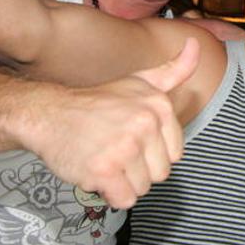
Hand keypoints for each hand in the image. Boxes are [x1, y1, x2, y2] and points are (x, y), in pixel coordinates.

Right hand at [24, 37, 199, 208]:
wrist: (48, 113)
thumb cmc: (96, 102)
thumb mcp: (140, 81)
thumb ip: (174, 69)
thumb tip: (196, 44)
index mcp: (158, 105)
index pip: (175, 154)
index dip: (152, 152)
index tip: (132, 138)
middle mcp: (145, 124)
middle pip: (160, 173)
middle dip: (138, 169)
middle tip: (115, 149)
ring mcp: (124, 146)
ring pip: (142, 188)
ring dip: (123, 182)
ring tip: (105, 157)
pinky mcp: (104, 169)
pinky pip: (124, 200)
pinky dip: (110, 193)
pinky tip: (96, 171)